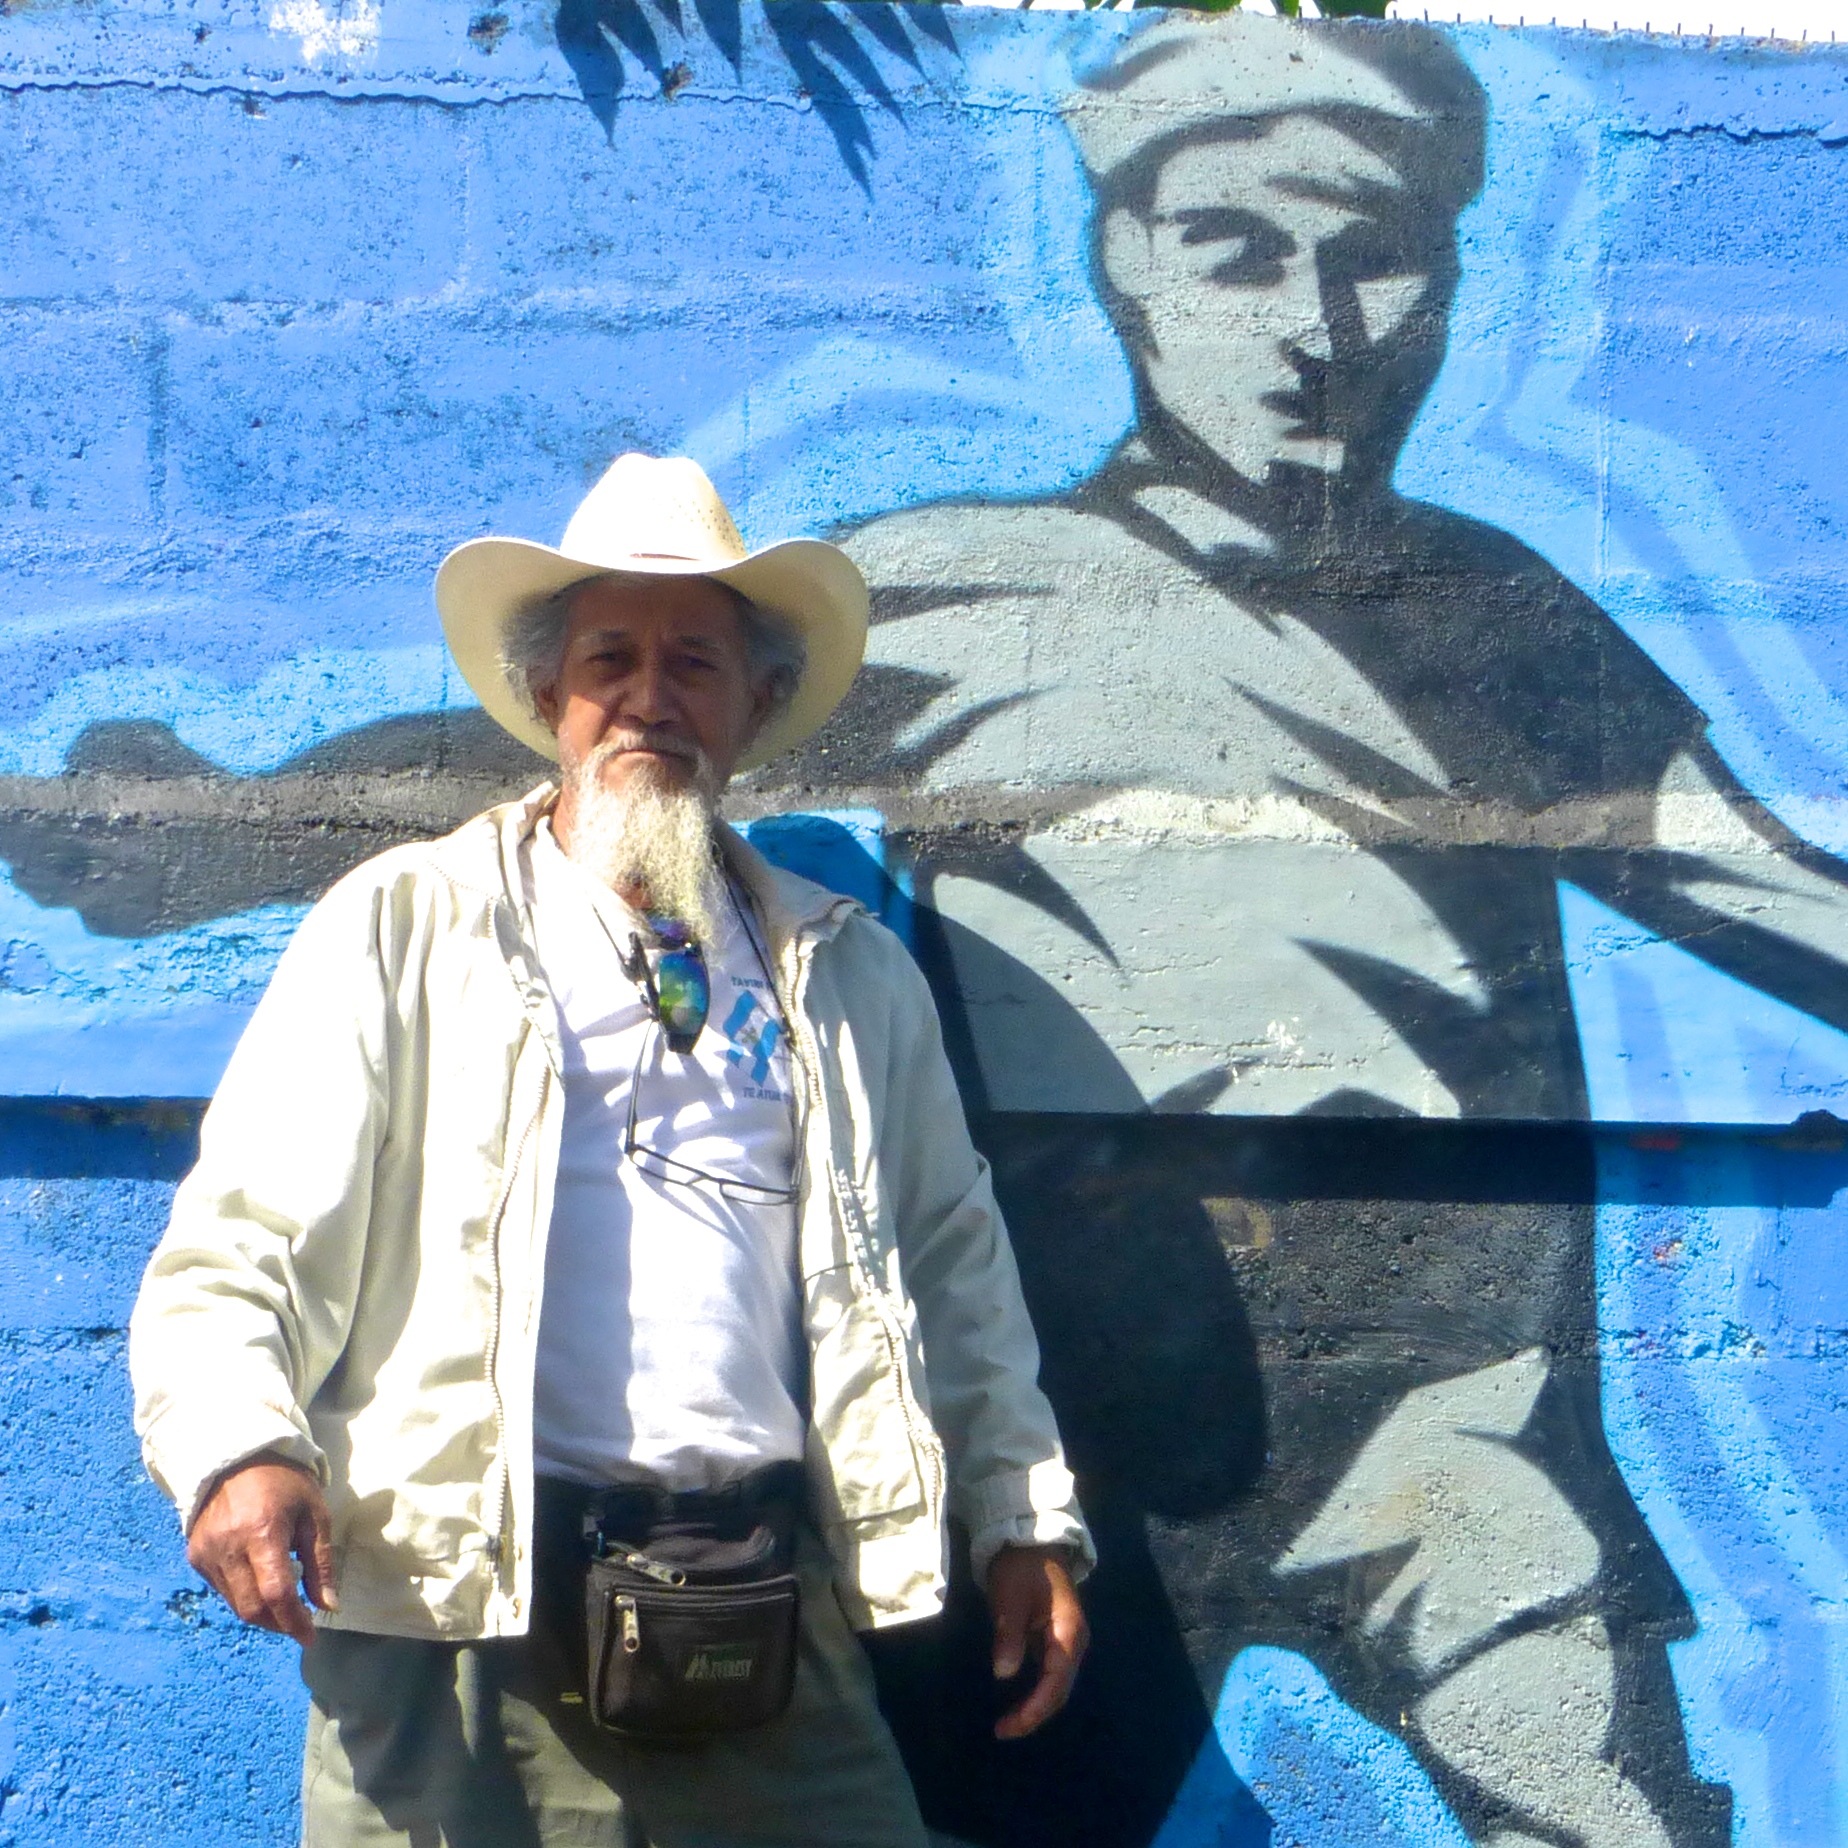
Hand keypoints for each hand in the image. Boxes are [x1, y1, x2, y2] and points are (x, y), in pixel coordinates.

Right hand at [187, 1455, 338, 1646]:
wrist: (236, 1457)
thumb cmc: (285, 1482)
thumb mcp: (314, 1514)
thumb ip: (320, 1562)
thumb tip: (328, 1606)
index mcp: (263, 1532)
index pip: (276, 1593)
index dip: (294, 1620)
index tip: (310, 1635)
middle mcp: (228, 1547)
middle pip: (251, 1607)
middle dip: (278, 1623)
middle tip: (299, 1622)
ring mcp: (207, 1554)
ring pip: (235, 1604)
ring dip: (262, 1613)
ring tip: (284, 1602)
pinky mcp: (195, 1556)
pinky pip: (222, 1590)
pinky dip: (243, 1596)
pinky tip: (259, 1582)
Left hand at [986, 1544, 1087, 1739]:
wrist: (1029, 1539)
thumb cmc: (1020, 1566)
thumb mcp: (1009, 1596)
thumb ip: (1009, 1635)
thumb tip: (1005, 1674)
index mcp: (1069, 1632)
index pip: (1056, 1682)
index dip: (1034, 1709)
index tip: (1009, 1726)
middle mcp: (1074, 1641)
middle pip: (1060, 1690)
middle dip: (1034, 1714)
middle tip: (1002, 1730)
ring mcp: (1067, 1641)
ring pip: (1056, 1684)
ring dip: (1035, 1705)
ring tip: (1007, 1722)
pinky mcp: (1056, 1638)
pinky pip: (1050, 1673)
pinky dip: (1035, 1691)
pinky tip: (1017, 1700)